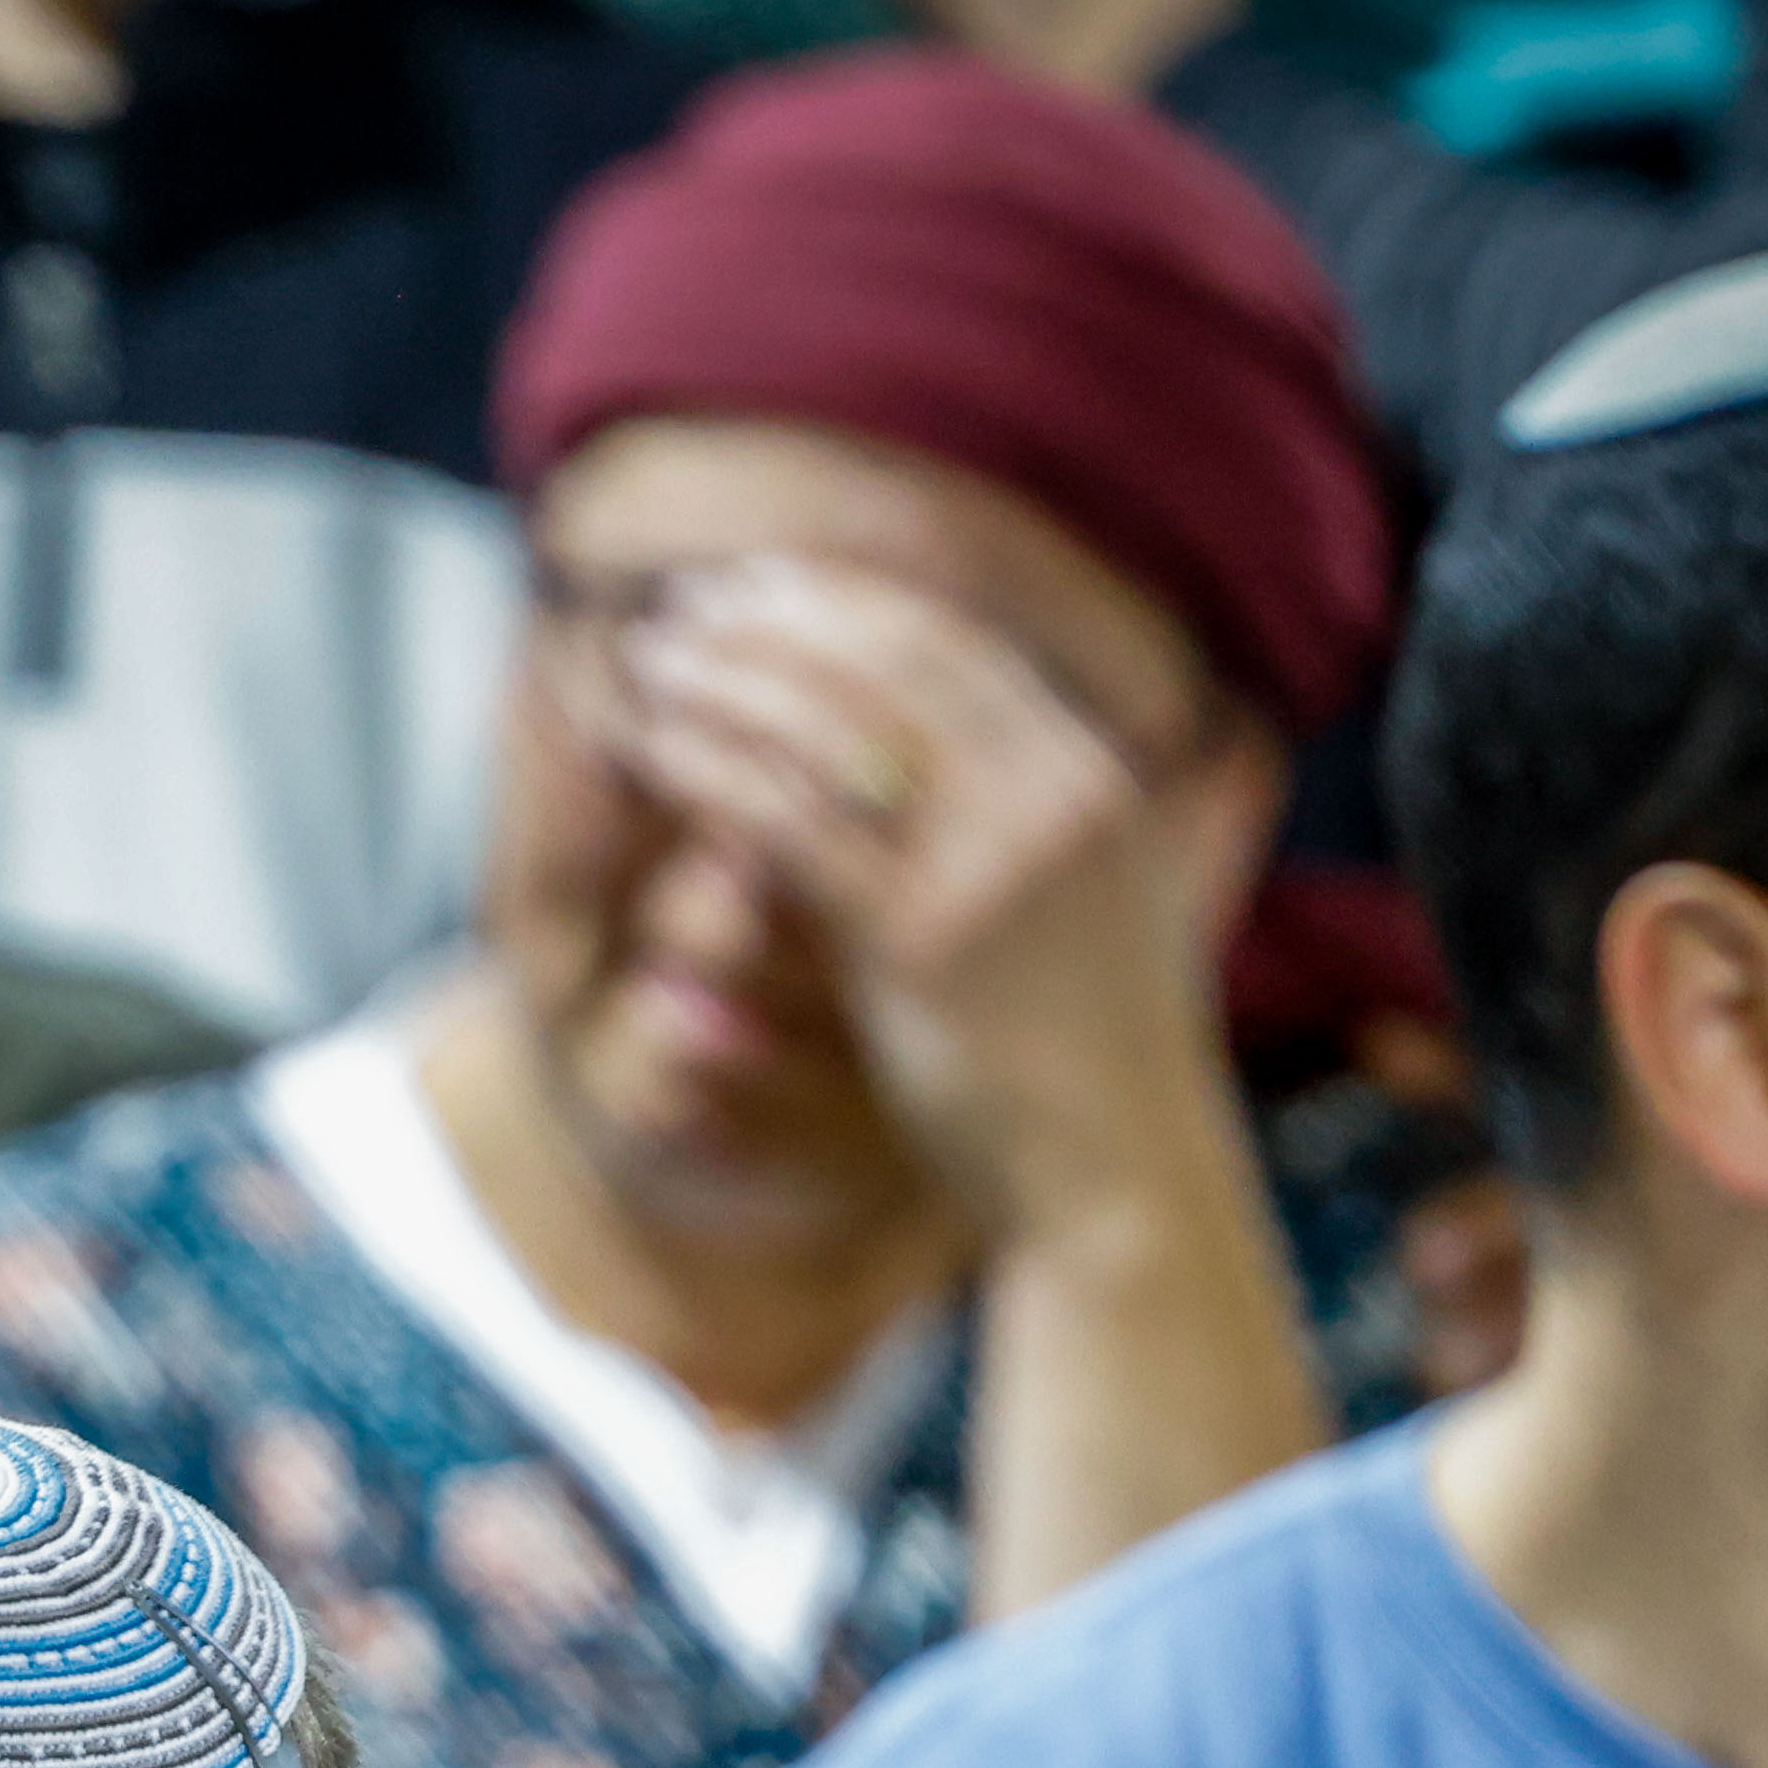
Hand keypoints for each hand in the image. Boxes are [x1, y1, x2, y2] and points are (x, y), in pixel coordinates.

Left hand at [609, 560, 1246, 1247]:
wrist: (1118, 1181)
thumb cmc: (1086, 1060)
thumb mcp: (1092, 905)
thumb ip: (1032, 813)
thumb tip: (951, 744)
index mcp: (1094, 775)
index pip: (955, 645)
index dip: (847, 602)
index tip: (765, 586)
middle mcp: (1054, 797)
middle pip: (888, 662)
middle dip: (774, 623)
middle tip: (684, 606)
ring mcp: (996, 864)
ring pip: (829, 728)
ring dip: (725, 681)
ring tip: (649, 665)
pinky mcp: (927, 938)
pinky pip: (790, 822)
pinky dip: (710, 770)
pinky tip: (652, 750)